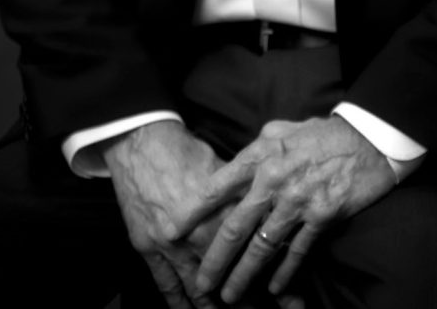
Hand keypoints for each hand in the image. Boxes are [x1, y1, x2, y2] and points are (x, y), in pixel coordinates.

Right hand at [103, 121, 303, 308]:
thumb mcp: (226, 169)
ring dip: (216, 308)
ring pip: (200, 291)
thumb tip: (271, 212)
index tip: (295, 297)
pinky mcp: (148, 250)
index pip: (254, 255)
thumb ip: (246, 196)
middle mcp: (200, 237)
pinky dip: (179, 304)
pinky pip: (166, 286)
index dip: (275, 277)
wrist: (141, 143)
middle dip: (251, 301)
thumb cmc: (185, 152)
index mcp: (223, 214)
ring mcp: (172, 247)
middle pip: (230, 278)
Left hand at [179, 115, 400, 303]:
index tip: (173, 231)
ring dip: (244, 275)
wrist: (367, 139)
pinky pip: (296, 251)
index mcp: (260, 154)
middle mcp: (274, 178)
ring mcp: (298, 200)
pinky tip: (274, 289)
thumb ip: (256, 149)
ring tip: (230, 295)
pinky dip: (284, 273)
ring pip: (262, 246)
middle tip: (200, 283)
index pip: (218, 186)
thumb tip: (235, 167)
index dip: (193, 211)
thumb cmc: (321, 134)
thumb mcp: (281, 130)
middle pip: (235, 226)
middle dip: (214, 259)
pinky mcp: (321, 216)